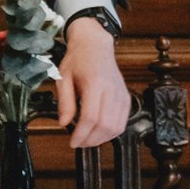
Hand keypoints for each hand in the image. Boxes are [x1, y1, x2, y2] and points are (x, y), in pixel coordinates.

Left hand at [55, 18, 131, 149]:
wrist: (96, 45)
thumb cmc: (78, 60)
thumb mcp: (63, 78)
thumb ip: (65, 102)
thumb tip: (64, 123)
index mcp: (95, 83)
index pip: (91, 117)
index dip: (81, 134)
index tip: (72, 142)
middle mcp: (111, 90)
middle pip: (105, 125)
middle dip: (91, 140)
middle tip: (78, 143)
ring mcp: (121, 94)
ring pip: (116, 126)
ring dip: (102, 139)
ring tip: (88, 139)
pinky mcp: (126, 97)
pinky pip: (123, 121)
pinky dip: (112, 132)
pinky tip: (100, 133)